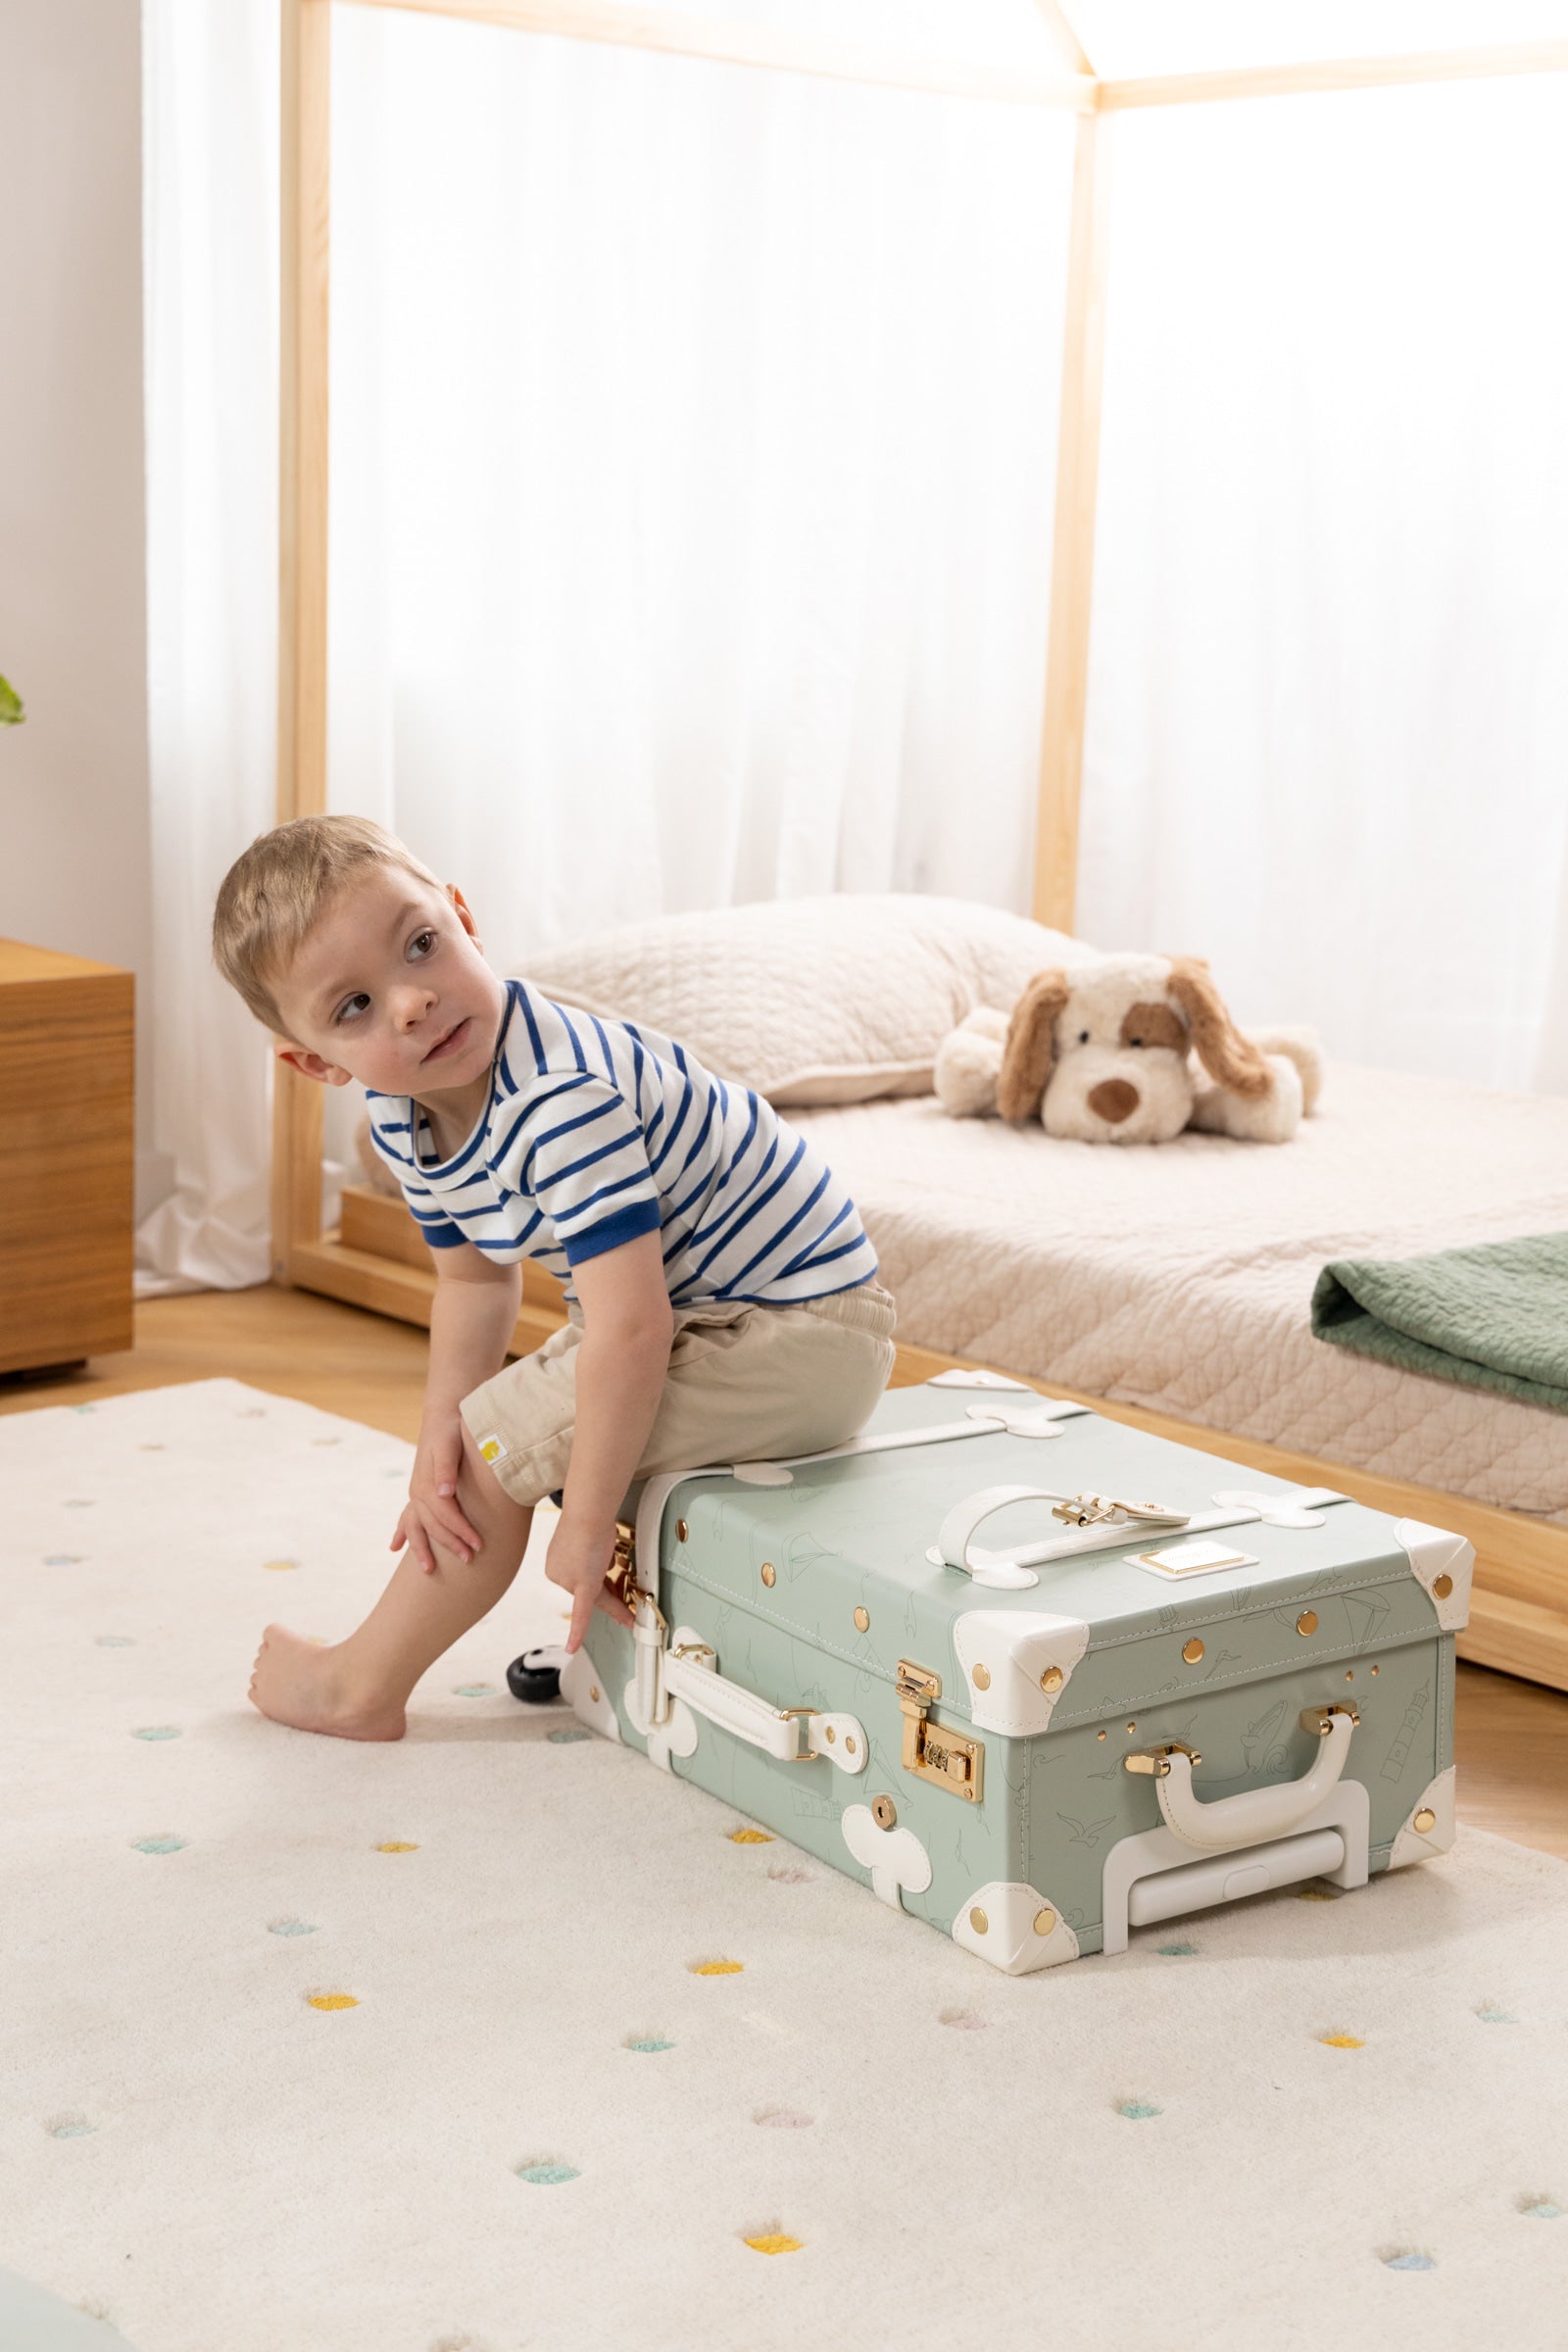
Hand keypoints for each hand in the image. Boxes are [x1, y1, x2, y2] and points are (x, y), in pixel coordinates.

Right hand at [391, 1416, 484, 1573]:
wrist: (443, 1415)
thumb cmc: (452, 1430)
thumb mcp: (450, 1444)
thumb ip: (445, 1468)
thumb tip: (443, 1493)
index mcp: (427, 1484)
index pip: (446, 1515)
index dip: (461, 1531)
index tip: (478, 1545)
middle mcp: (418, 1492)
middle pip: (434, 1526)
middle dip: (450, 1544)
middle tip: (469, 1560)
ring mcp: (416, 1493)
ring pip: (418, 1526)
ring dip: (422, 1548)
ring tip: (427, 1570)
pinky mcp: (419, 1491)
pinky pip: (408, 1516)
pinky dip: (402, 1532)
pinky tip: (395, 1547)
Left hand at [546, 1517, 634, 1652]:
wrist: (589, 1513)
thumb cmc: (592, 1519)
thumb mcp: (592, 1541)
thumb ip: (596, 1558)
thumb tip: (605, 1565)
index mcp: (555, 1564)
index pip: (579, 1581)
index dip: (598, 1577)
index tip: (606, 1574)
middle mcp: (558, 1574)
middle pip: (588, 1590)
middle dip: (608, 1590)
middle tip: (622, 1600)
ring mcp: (568, 1581)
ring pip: (595, 1598)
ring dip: (614, 1605)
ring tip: (625, 1609)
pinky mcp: (581, 1587)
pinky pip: (581, 1614)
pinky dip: (577, 1633)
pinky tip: (572, 1648)